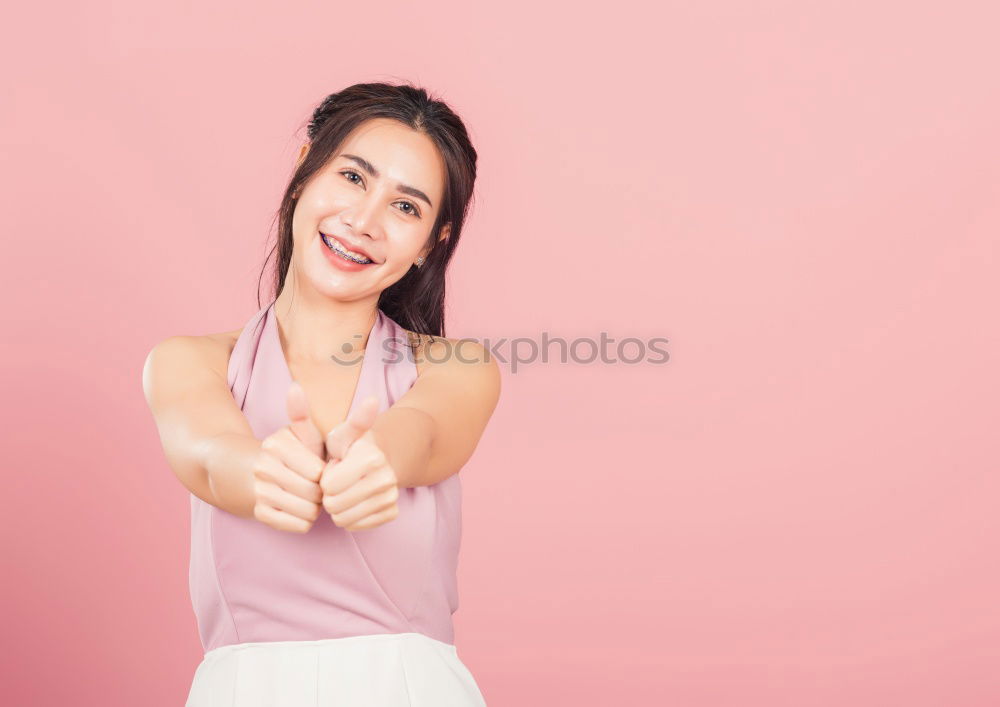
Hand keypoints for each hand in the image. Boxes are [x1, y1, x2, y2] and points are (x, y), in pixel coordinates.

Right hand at [251, 381, 324, 532]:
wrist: (253, 474)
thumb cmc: (292, 453)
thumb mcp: (301, 433)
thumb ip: (303, 413)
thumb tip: (295, 387)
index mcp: (275, 445)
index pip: (318, 471)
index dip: (326, 472)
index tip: (321, 468)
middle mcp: (263, 469)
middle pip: (314, 492)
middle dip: (322, 491)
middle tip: (317, 485)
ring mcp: (259, 493)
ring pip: (308, 511)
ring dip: (315, 506)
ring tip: (309, 496)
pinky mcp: (260, 515)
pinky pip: (298, 526)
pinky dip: (304, 520)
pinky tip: (299, 508)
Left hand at [321, 395, 400, 531]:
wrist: (386, 459)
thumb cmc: (355, 447)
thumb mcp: (345, 433)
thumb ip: (348, 421)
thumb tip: (368, 399)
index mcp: (371, 458)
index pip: (327, 486)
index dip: (324, 478)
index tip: (334, 467)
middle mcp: (386, 479)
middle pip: (334, 505)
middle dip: (329, 495)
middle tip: (338, 480)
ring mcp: (391, 497)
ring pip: (344, 519)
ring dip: (339, 507)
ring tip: (346, 490)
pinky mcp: (391, 513)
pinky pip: (357, 526)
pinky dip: (351, 517)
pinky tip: (354, 501)